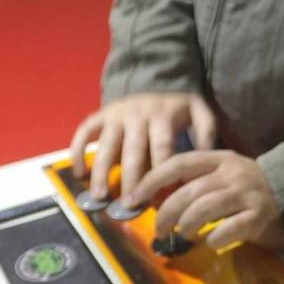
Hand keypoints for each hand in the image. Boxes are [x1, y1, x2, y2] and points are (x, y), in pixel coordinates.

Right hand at [67, 92, 217, 201]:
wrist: (152, 77)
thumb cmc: (175, 105)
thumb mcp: (198, 110)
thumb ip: (206, 130)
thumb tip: (206, 156)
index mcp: (163, 116)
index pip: (162, 148)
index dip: (162, 174)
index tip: (161, 199)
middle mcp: (138, 115)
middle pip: (133, 150)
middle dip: (130, 179)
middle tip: (128, 206)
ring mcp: (116, 115)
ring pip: (106, 144)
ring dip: (101, 171)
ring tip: (99, 197)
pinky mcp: (100, 114)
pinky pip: (84, 132)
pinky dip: (78, 151)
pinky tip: (79, 173)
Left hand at [128, 149, 283, 252]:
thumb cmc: (248, 187)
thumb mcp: (221, 174)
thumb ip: (195, 181)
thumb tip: (155, 198)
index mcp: (218, 158)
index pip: (179, 163)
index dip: (152, 180)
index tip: (133, 198)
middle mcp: (231, 172)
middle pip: (188, 191)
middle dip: (166, 212)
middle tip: (158, 229)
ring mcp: (246, 194)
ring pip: (204, 209)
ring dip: (186, 226)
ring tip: (182, 236)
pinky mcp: (259, 216)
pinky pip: (229, 229)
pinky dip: (214, 238)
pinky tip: (210, 243)